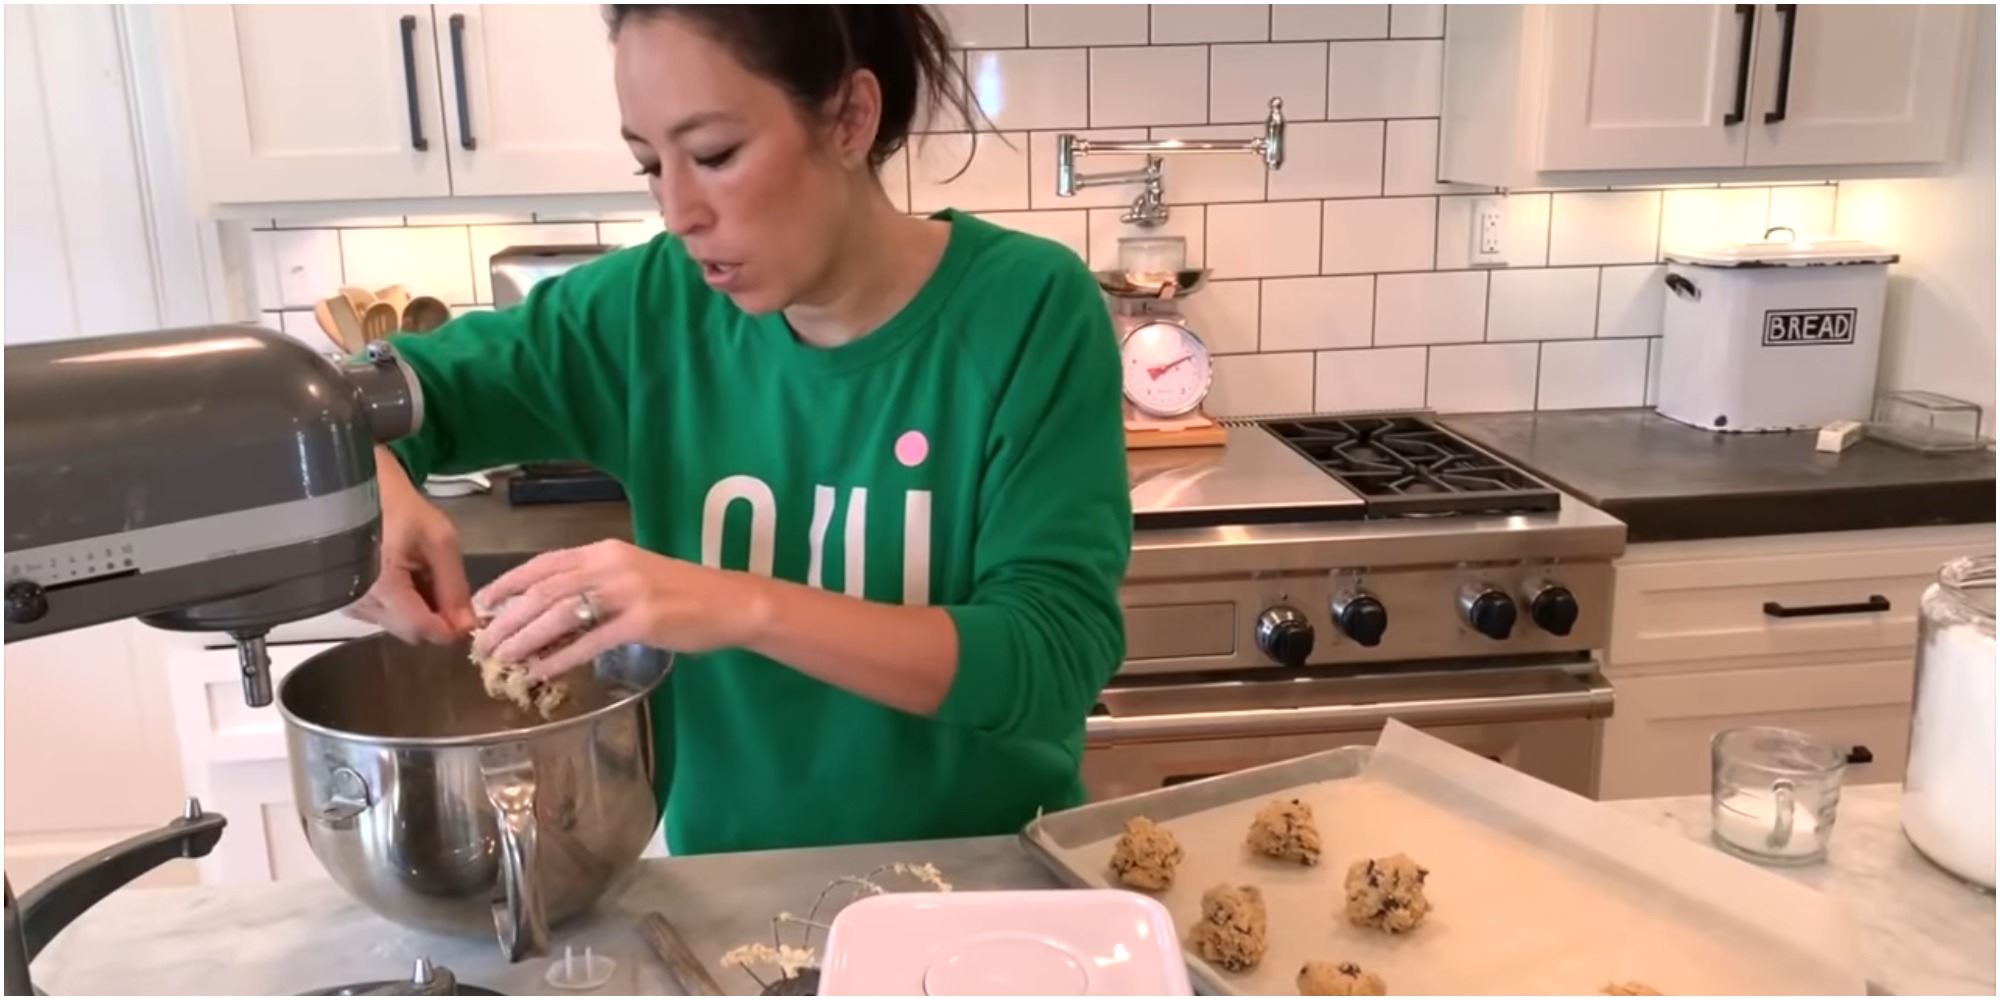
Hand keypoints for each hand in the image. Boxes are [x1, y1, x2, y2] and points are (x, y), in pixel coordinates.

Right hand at [347, 447, 477, 642]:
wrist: (350, 481)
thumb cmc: (394, 501)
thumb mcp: (439, 538)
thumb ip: (454, 586)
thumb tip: (468, 626)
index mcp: (380, 587)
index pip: (422, 632)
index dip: (451, 628)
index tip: (469, 614)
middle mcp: (358, 602)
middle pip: (411, 632)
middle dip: (437, 615)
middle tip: (444, 579)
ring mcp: (347, 602)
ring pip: (398, 624)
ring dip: (419, 607)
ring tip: (420, 567)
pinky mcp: (343, 598)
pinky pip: (381, 613)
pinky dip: (400, 600)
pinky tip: (402, 571)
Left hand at [470, 539, 770, 679]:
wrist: (731, 602)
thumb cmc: (681, 592)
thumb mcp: (632, 575)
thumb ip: (593, 586)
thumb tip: (547, 615)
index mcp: (604, 551)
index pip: (542, 564)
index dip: (506, 584)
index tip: (481, 605)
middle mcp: (610, 566)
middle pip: (543, 591)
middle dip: (506, 620)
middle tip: (482, 645)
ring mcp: (627, 592)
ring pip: (559, 614)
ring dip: (524, 640)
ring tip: (502, 661)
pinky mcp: (642, 622)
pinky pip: (589, 642)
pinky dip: (559, 658)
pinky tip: (539, 673)